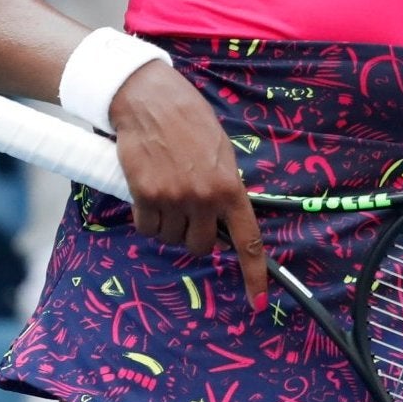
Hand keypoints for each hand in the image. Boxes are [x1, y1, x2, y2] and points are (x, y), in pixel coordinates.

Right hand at [110, 61, 270, 305]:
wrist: (149, 100)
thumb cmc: (188, 119)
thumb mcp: (220, 151)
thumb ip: (224, 186)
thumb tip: (224, 219)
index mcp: (229, 186)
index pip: (247, 239)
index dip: (254, 274)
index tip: (258, 301)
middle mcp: (203, 198)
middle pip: (200, 245)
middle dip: (194, 235)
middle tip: (187, 211)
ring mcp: (173, 199)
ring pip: (171, 237)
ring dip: (168, 224)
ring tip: (165, 191)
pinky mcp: (145, 196)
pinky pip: (147, 227)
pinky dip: (146, 218)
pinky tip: (147, 193)